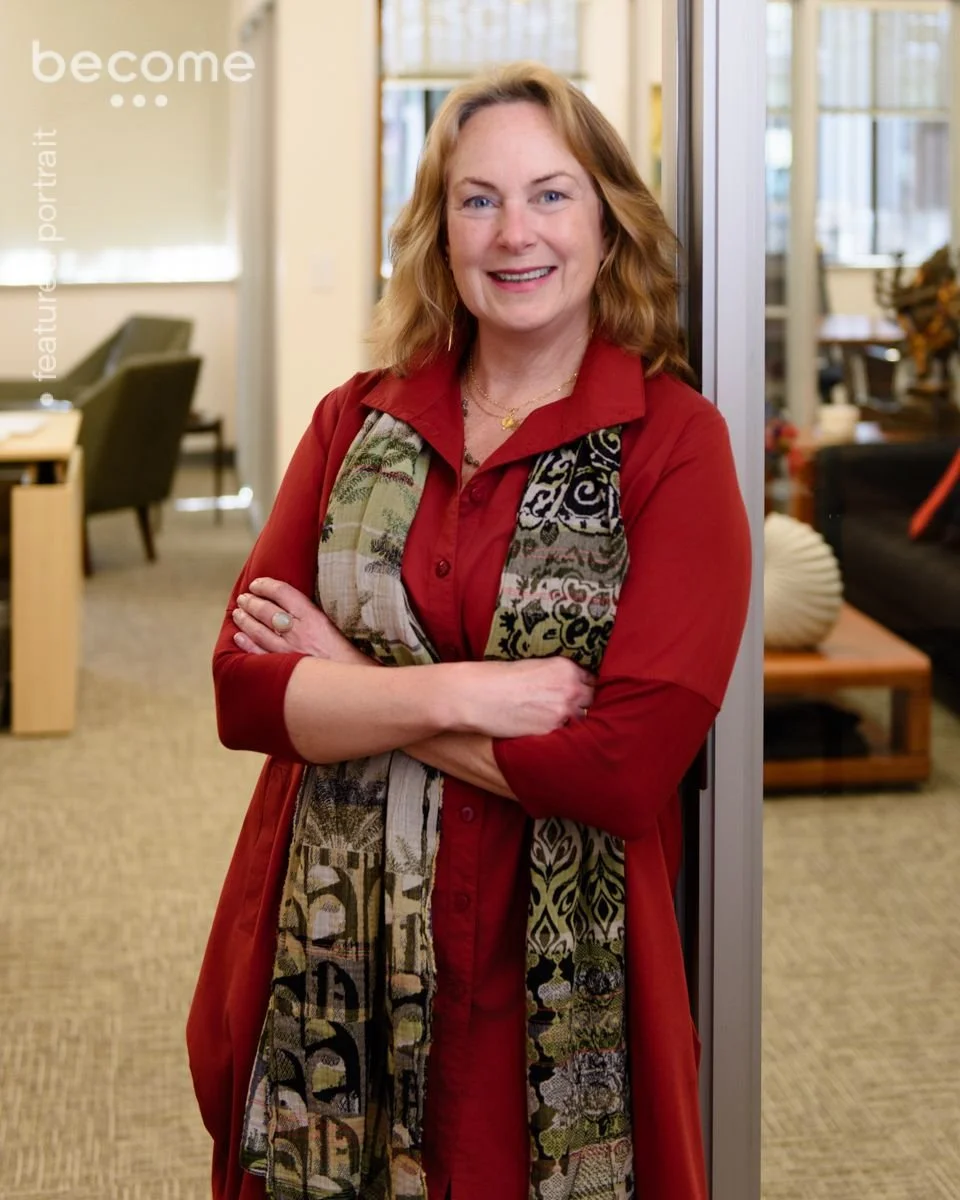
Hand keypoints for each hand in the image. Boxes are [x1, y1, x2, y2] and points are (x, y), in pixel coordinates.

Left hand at [231, 577, 372, 665]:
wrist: (356, 689)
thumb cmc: (354, 660)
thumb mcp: (339, 629)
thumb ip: (318, 618)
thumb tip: (299, 607)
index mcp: (315, 618)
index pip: (284, 593)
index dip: (266, 585)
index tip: (257, 583)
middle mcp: (299, 633)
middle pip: (267, 611)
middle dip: (252, 602)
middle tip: (244, 598)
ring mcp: (289, 652)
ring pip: (258, 631)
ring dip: (245, 620)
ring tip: (238, 612)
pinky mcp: (284, 671)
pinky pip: (258, 654)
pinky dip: (246, 644)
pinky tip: (239, 637)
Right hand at [455, 657, 595, 738]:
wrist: (475, 696)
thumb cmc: (497, 677)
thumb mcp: (532, 665)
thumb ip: (555, 675)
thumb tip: (566, 686)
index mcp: (565, 668)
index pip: (592, 679)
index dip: (585, 686)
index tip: (580, 692)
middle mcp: (569, 689)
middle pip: (592, 700)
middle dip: (583, 703)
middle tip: (569, 706)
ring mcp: (562, 713)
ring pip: (582, 719)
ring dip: (574, 720)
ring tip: (556, 719)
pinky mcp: (550, 732)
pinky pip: (564, 734)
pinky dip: (559, 733)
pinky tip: (545, 728)